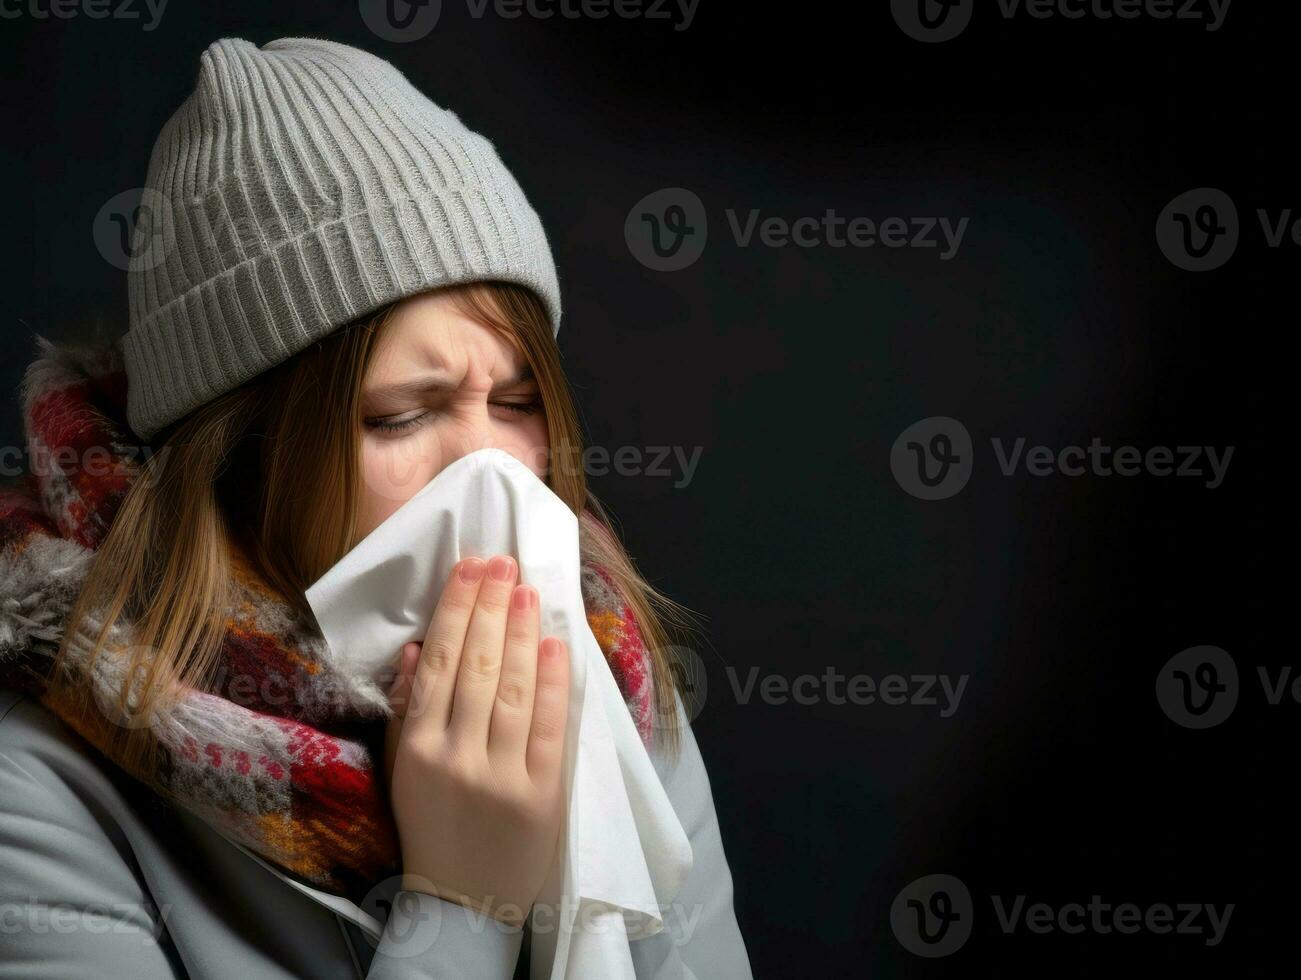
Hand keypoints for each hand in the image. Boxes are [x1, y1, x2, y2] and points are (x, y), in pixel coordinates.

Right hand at [383, 554, 570, 926]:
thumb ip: (407, 709)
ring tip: (526, 588)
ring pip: (513, 689)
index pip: (438, 664)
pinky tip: (555, 643)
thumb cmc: (432, 827)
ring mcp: (501, 775)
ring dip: (521, 633)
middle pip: (476, 666)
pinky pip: (550, 727)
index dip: (456, 609)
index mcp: (419, 749)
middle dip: (490, 607)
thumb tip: (415, 646)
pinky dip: (554, 682)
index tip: (471, 567)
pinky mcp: (542, 794)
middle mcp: (457, 757)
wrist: (465, 903)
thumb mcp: (403, 770)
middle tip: (502, 561)